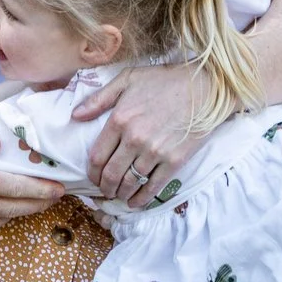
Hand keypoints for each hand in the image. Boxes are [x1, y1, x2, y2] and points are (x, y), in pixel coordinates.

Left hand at [73, 64, 208, 207]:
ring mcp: (155, 151)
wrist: (206, 86)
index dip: (91, 172)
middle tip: (104, 191)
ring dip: (120, 194)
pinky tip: (136, 202)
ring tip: (118, 196)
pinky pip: (154, 187)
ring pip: (130, 183)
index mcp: (120, 119)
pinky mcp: (175, 160)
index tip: (92, 178)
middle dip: (104, 187)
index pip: (97, 156)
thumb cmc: (166, 80)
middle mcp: (134, 139)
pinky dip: (142, 199)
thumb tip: (75, 116)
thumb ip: (99, 99)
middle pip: (111, 174)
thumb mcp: (128, 79)